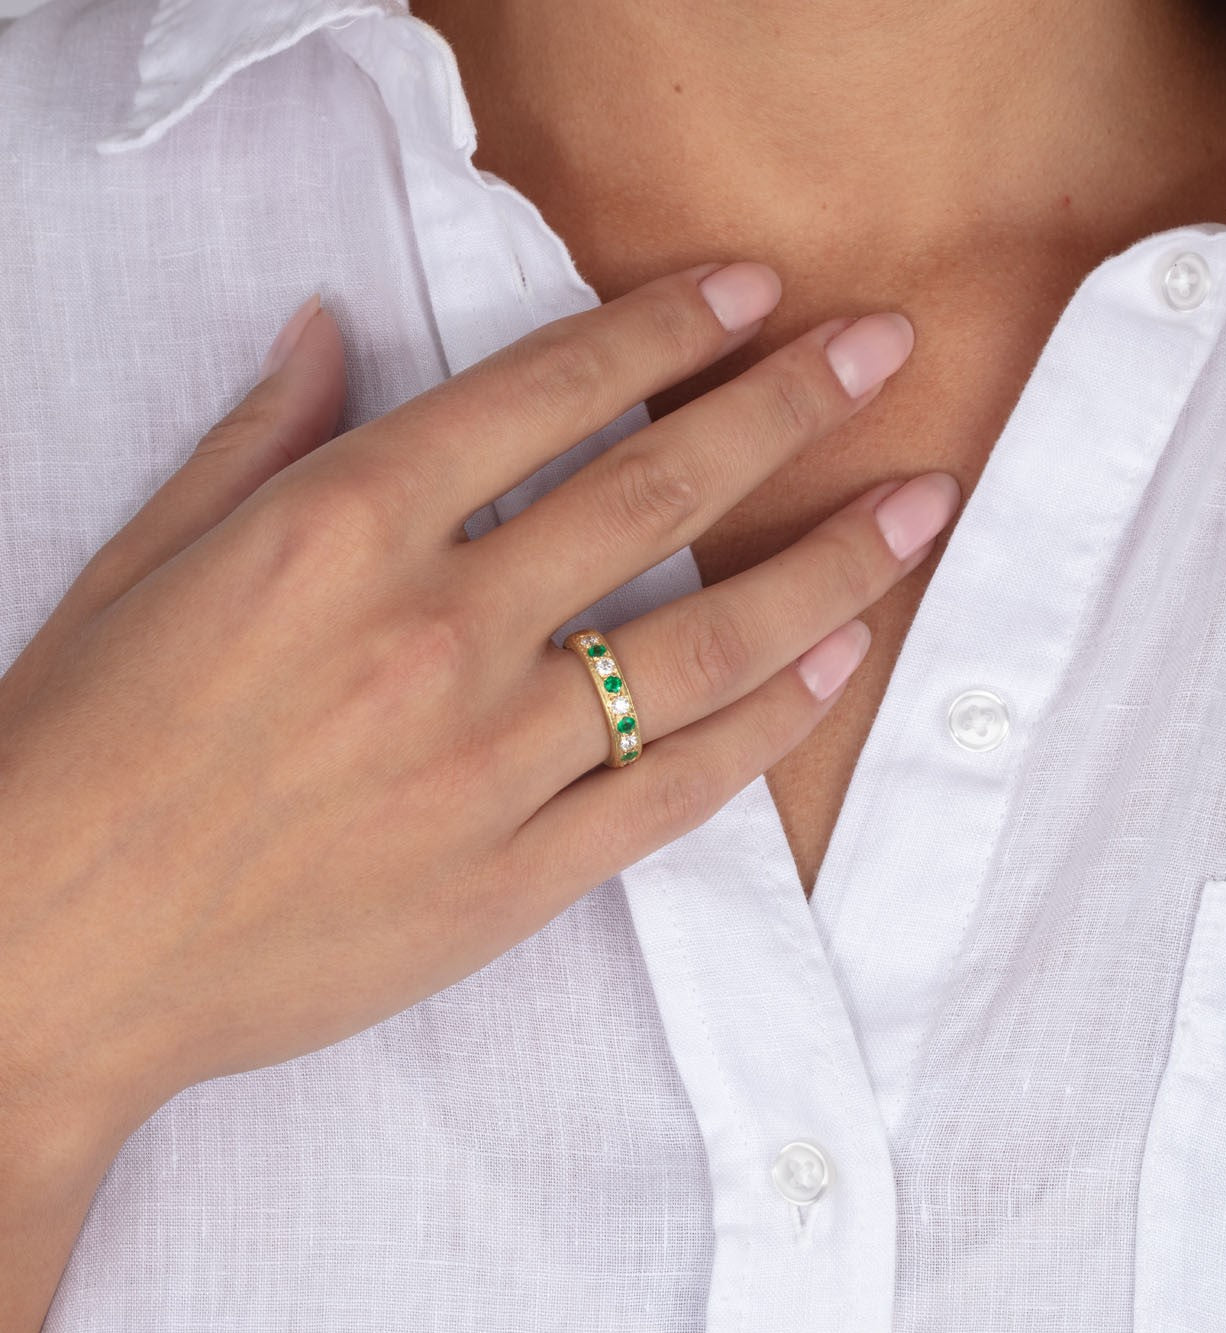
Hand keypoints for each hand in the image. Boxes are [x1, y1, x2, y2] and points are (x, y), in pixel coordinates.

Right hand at [0, 262, 957, 1325]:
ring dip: (828, 565)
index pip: (542, 392)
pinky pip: (674, 790)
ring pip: (702, 644)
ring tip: (918, 507)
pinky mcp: (512, 880)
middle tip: (884, 350)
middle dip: (786, 407)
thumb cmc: (77, 751)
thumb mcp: (143, 562)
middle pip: (655, 493)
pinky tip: (838, 665)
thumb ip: (261, 438)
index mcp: (336, 533)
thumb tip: (327, 329)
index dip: (661, 328)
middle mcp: (433, 634)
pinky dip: (767, 725)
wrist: (51, 958)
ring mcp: (486, 765)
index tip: (751, 291)